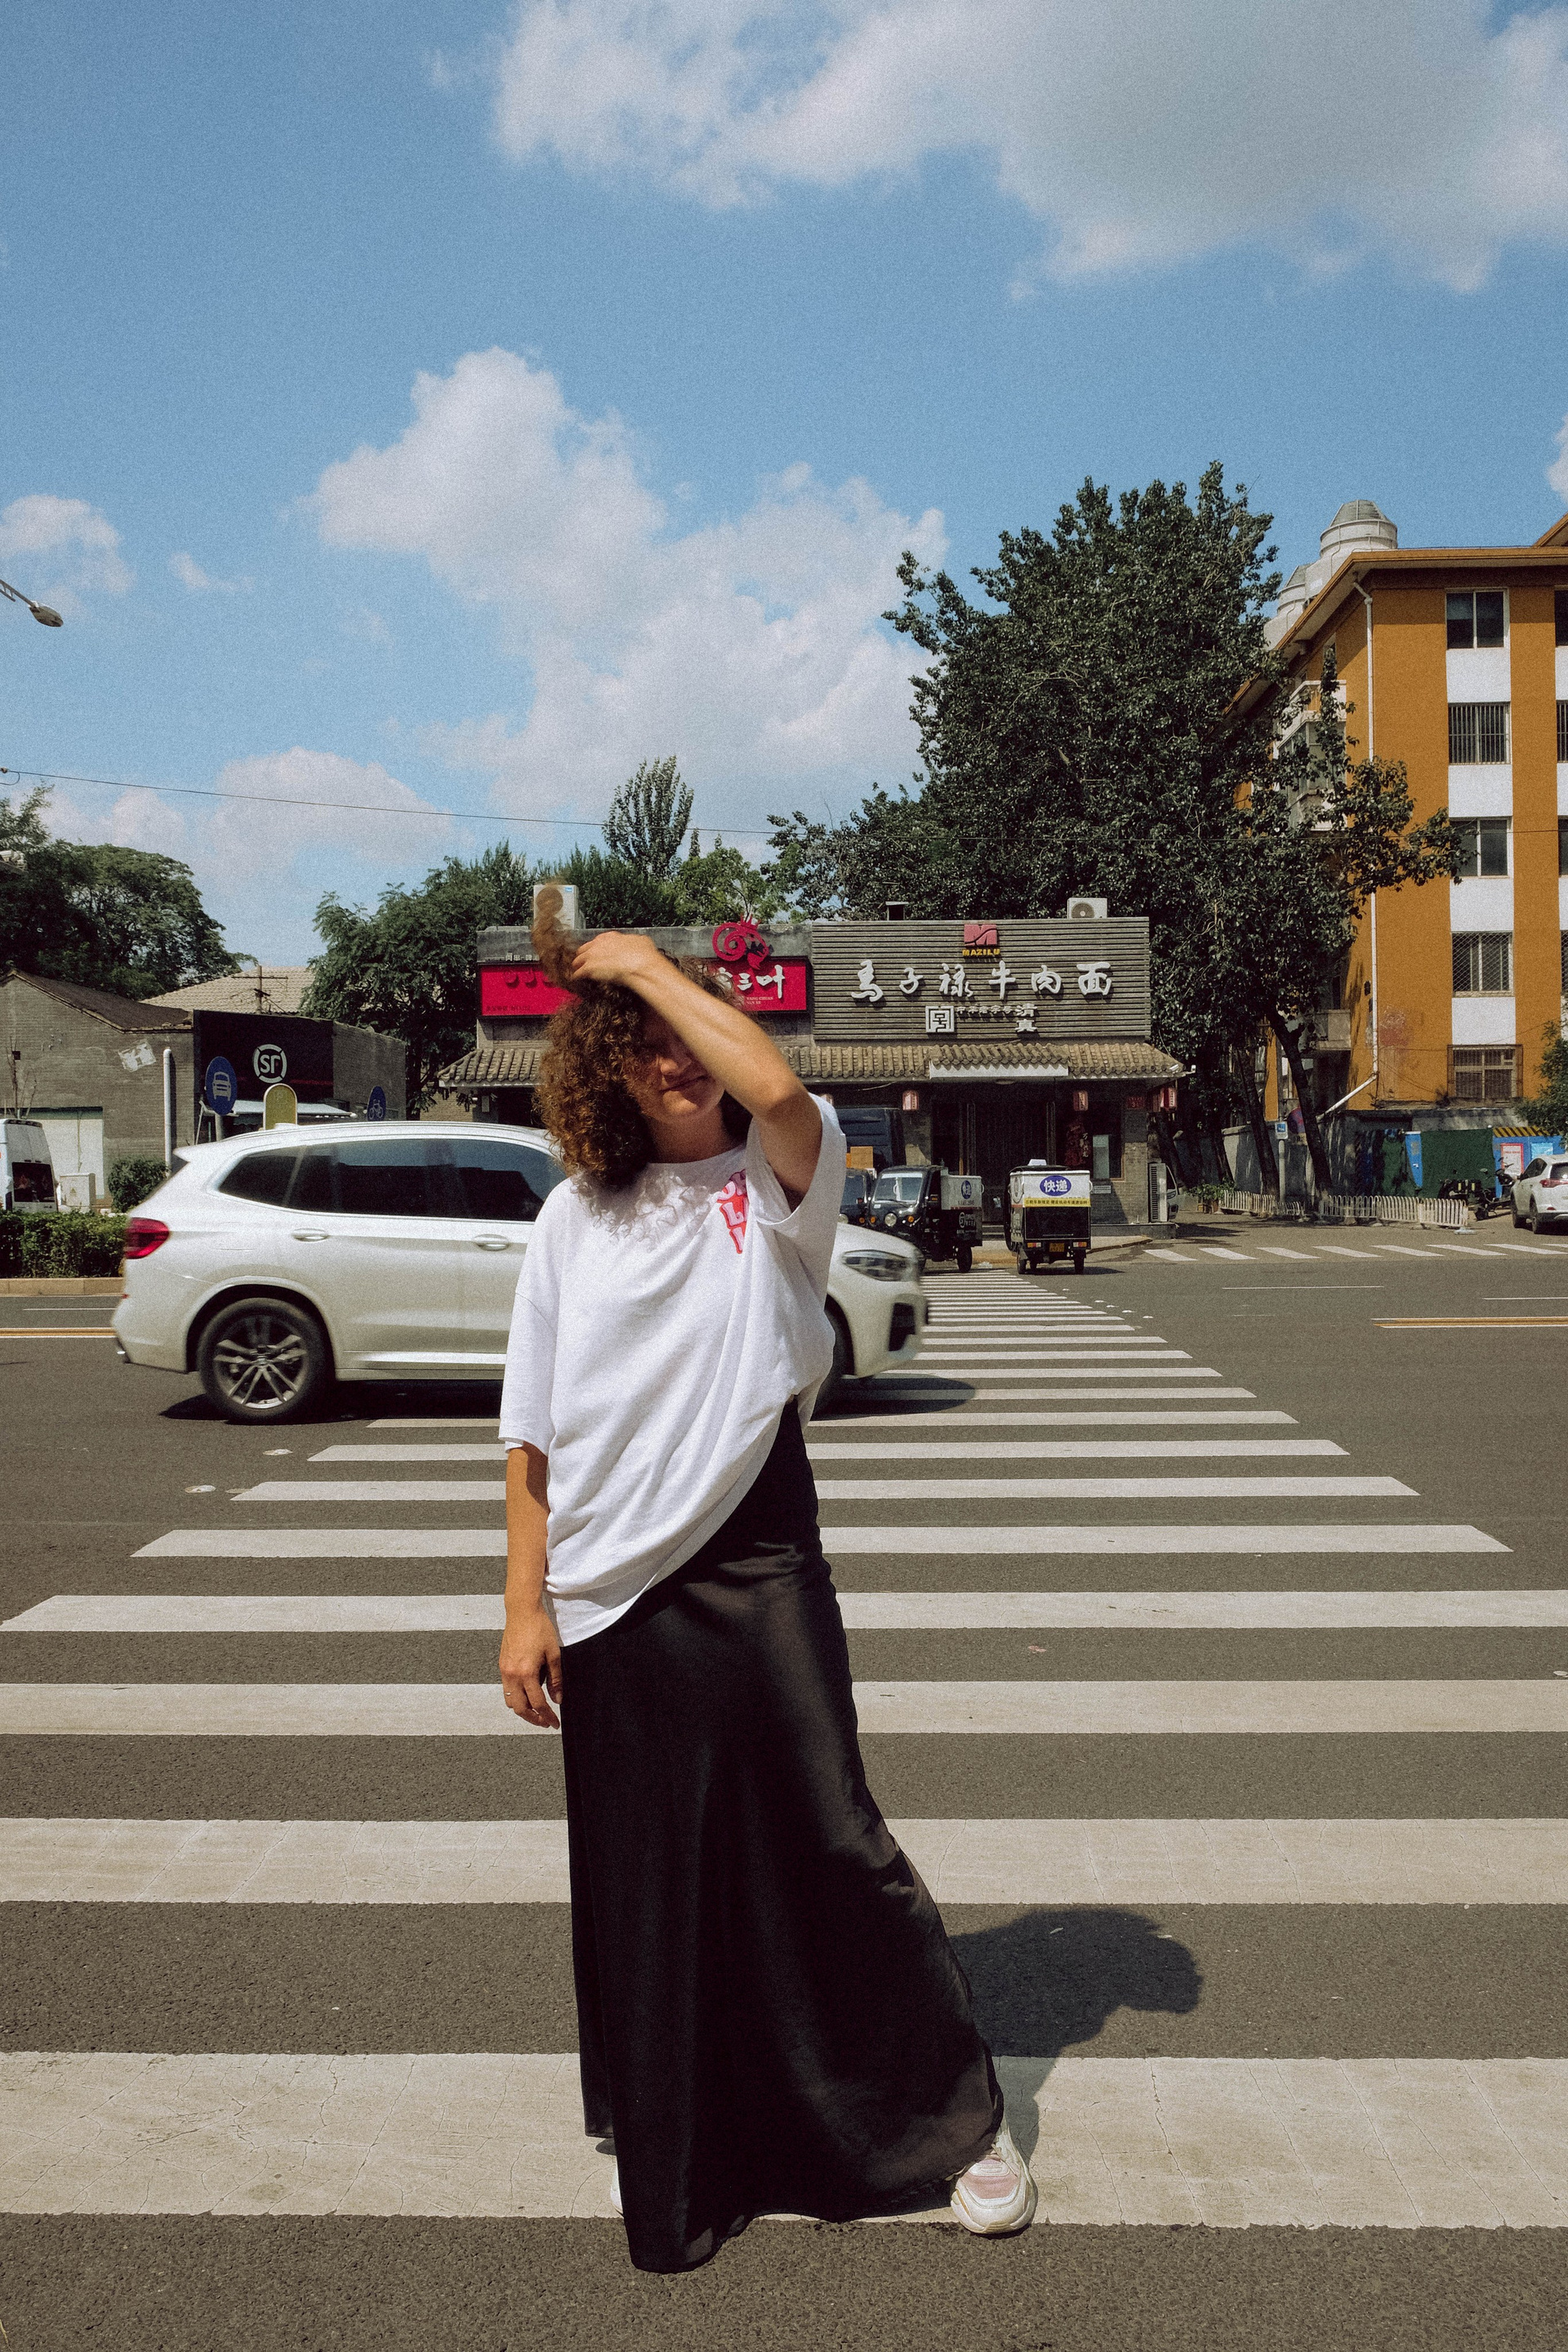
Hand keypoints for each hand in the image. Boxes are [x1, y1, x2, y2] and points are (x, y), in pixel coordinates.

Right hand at [500, 1607, 562, 1729]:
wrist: (522, 1611)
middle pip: (520, 1708)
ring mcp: (504, 1670)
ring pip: (510, 1701)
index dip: (547, 1716)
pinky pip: (506, 1689)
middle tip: (546, 1721)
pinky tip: (527, 1694)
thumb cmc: (540, 1629)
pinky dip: (516, 1697)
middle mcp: (512, 1675)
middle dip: (533, 1719)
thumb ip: (556, 1679)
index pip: (537, 1703)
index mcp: (526, 1673)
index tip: (555, 1724)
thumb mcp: (554, 1654)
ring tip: (537, 1711)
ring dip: (523, 1710)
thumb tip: (557, 1699)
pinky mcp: (502, 1665)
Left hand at [569, 930, 667, 990]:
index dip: (596, 949)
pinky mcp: (588, 969)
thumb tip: (638, 942)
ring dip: (577, 966)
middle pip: (583, 950)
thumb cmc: (643, 954)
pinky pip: (578, 974)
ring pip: (577, 961)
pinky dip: (577, 977)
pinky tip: (577, 980)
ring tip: (578, 972)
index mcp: (609, 937)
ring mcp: (591, 956)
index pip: (596, 942)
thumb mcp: (641, 942)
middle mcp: (598, 944)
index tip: (597, 954)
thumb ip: (634, 941)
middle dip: (583, 956)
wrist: (640, 965)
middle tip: (584, 963)